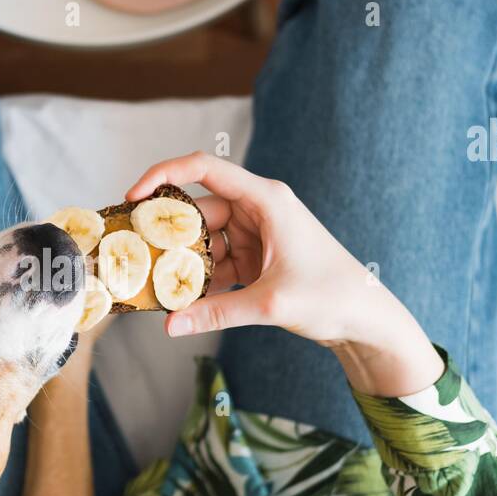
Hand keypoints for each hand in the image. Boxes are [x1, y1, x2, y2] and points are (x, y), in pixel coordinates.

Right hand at [126, 153, 443, 396]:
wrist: (365, 319)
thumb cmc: (332, 296)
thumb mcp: (270, 303)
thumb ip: (217, 312)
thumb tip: (170, 326)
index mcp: (266, 199)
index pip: (204, 169)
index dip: (164, 174)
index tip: (132, 196)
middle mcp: (258, 210)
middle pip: (198, 210)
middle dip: (165, 232)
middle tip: (131, 252)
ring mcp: (255, 234)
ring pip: (203, 240)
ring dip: (181, 261)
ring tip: (151, 282)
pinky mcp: (255, 258)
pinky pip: (215, 262)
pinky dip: (198, 279)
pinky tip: (180, 300)